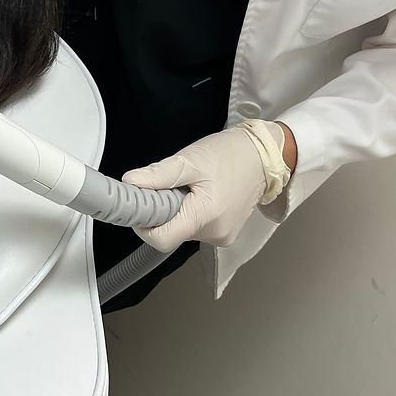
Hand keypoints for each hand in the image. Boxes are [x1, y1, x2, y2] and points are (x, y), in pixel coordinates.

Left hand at [122, 120, 287, 253]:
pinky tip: (203, 193)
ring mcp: (221, 236)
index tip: (144, 204)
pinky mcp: (224, 233)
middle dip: (165, 209)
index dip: (145, 223)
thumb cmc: (232, 155)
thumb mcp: (191, 159)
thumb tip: (132, 182)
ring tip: (194, 186)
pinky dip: (192, 211)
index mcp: (205, 217)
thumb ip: (159, 174)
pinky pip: (196, 226)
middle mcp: (215, 234)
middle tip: (175, 184)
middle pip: (171, 232)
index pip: (161, 240)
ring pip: (183, 229)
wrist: (264, 156)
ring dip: (179, 208)